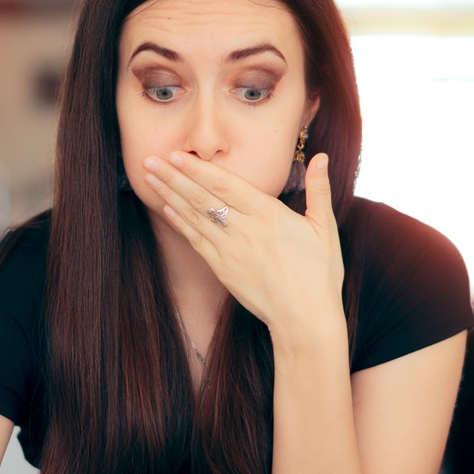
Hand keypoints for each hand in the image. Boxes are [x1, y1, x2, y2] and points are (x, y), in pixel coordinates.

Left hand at [142, 151, 344, 334]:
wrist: (304, 318)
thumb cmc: (319, 274)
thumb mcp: (324, 228)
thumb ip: (318, 190)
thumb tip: (322, 157)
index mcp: (269, 214)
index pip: (226, 184)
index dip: (198, 169)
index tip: (177, 155)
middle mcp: (245, 229)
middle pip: (203, 197)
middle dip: (173, 176)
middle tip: (149, 159)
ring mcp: (230, 251)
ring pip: (194, 216)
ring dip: (169, 195)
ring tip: (148, 178)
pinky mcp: (223, 270)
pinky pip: (196, 241)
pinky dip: (181, 223)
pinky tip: (167, 208)